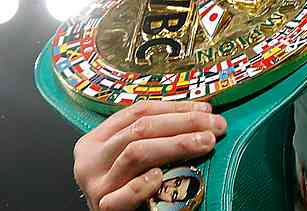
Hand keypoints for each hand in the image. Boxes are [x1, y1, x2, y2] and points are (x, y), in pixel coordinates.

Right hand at [73, 100, 226, 210]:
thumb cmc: (128, 189)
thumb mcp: (133, 159)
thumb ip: (153, 138)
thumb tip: (201, 115)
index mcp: (97, 139)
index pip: (138, 111)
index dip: (175, 107)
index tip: (206, 109)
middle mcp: (91, 158)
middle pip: (140, 129)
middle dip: (183, 122)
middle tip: (215, 125)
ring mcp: (96, 184)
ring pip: (136, 153)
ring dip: (176, 144)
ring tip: (206, 142)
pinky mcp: (103, 209)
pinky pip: (122, 195)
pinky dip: (143, 184)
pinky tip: (161, 176)